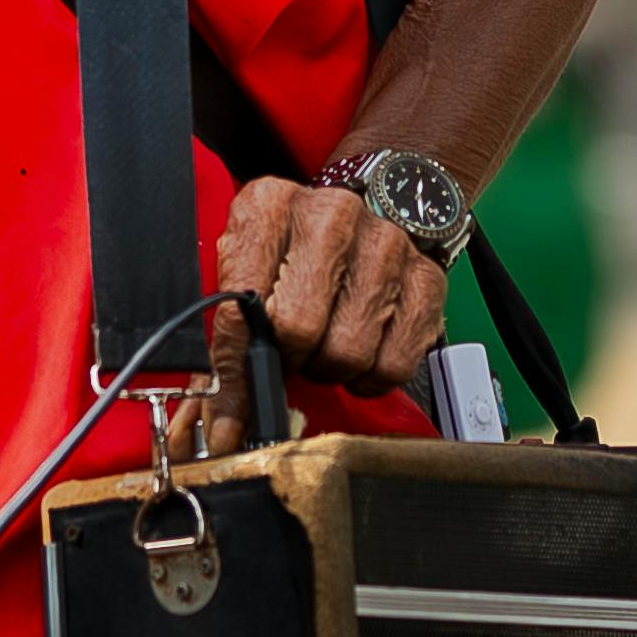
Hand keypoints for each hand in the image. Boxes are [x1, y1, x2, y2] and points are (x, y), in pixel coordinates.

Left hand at [204, 177, 448, 453]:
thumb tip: (210, 430)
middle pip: (300, 329)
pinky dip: (372, 376)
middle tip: (288, 355)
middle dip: (288, 360)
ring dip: (330, 369)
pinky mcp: (426, 277)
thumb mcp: (243, 272)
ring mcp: (385, 243)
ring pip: (349, 351)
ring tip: (323, 347)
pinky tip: (360, 354)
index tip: (228, 420)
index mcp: (268, 206)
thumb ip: (222, 346)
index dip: (234, 371)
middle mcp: (330, 215)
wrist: (356, 213)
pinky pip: (396, 362)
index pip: (242, 305)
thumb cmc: (288, 249)